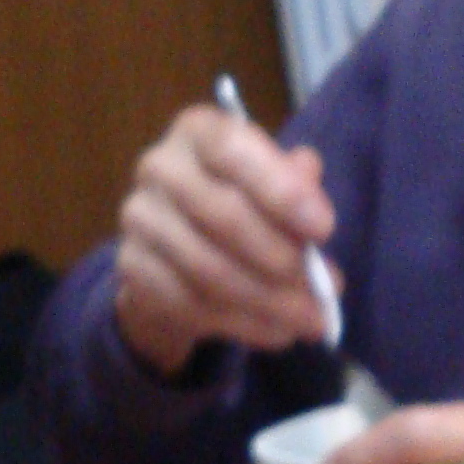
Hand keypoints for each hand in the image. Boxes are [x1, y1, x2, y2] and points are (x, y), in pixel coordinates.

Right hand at [111, 103, 336, 376]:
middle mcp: (160, 167)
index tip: (324, 229)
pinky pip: (192, 305)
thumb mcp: (274, 184)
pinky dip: (243, 324)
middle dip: (284, 259)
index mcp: (199, 131)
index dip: (280, 189)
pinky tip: (278, 332)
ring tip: (312, 320)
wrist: (176, 251)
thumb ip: (296, 183)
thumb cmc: (241, 204)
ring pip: (209, 270)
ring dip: (270, 302)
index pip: (233, 149)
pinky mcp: (134, 269)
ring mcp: (139, 219)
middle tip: (329, 289)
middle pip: (223, 216)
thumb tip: (311, 187)